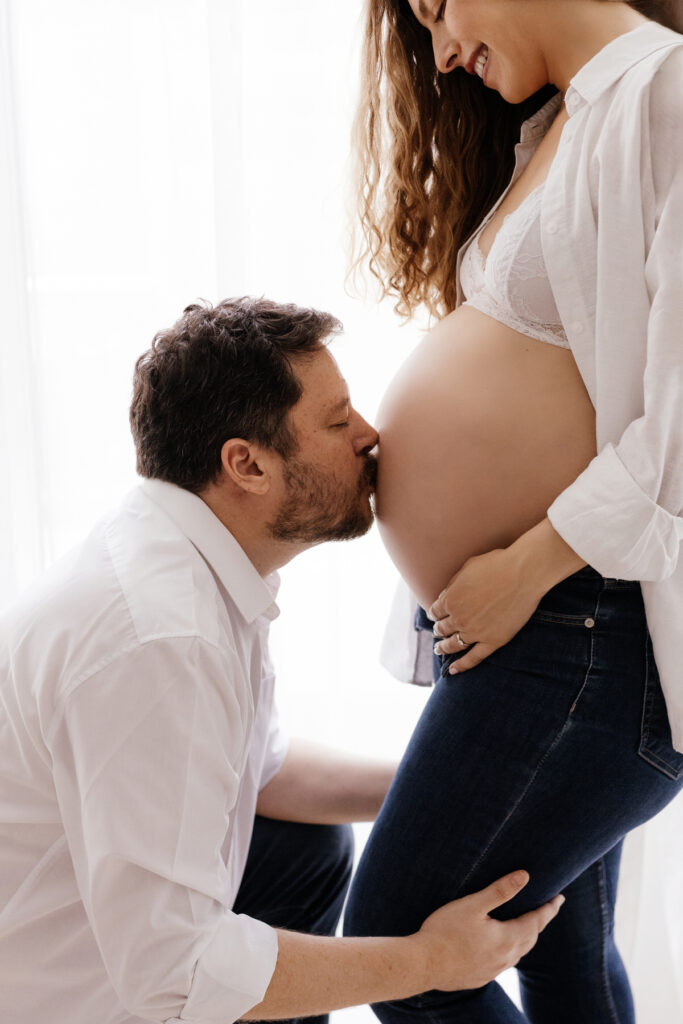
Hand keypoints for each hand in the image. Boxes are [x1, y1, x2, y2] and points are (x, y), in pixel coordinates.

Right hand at [415, 871, 563, 991]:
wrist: (422, 965)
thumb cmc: (445, 931)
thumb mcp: (473, 905)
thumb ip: (500, 890)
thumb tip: (525, 876)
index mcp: (507, 939)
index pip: (537, 921)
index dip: (549, 908)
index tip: (560, 898)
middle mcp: (505, 958)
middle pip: (530, 938)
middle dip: (540, 922)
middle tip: (547, 909)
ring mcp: (493, 970)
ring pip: (518, 953)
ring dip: (526, 937)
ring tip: (527, 926)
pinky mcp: (480, 977)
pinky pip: (503, 962)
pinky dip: (510, 950)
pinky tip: (500, 946)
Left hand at [428, 546, 542, 672]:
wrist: (524, 573)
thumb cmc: (497, 564)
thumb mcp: (467, 568)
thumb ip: (453, 584)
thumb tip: (444, 595)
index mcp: (450, 599)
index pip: (435, 611)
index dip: (434, 613)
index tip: (436, 615)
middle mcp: (459, 618)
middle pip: (442, 629)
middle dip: (439, 630)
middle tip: (438, 631)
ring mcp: (475, 632)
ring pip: (454, 645)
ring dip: (443, 648)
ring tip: (439, 649)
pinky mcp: (493, 641)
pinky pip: (473, 658)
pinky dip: (461, 666)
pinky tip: (453, 671)